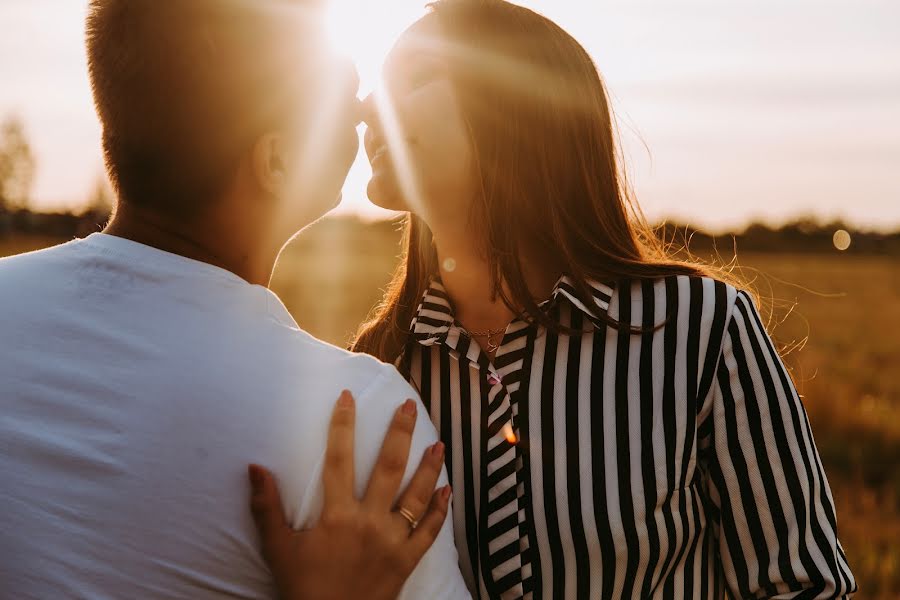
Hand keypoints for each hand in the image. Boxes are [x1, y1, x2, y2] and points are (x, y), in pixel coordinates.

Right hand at [248, 390, 450, 599]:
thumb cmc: (302, 589)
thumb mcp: (278, 548)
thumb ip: (266, 508)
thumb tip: (255, 468)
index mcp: (337, 515)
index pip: (339, 458)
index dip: (343, 425)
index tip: (348, 397)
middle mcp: (369, 522)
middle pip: (388, 467)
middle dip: (399, 433)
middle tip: (408, 406)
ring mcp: (392, 542)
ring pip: (416, 496)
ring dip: (429, 468)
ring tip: (439, 444)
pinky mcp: (407, 561)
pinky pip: (428, 532)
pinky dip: (440, 511)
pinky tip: (448, 491)